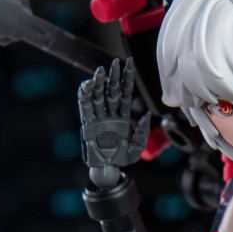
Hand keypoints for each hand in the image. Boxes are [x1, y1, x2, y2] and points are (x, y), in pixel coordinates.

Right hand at [78, 57, 150, 172]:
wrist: (107, 169)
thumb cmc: (121, 159)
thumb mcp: (137, 149)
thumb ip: (143, 133)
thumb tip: (147, 115)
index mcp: (122, 117)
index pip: (125, 93)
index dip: (126, 78)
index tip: (129, 64)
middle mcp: (110, 114)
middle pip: (111, 91)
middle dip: (113, 76)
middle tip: (115, 62)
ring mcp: (99, 118)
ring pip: (98, 96)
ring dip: (99, 83)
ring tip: (100, 71)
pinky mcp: (88, 124)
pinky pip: (85, 106)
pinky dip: (85, 95)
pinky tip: (88, 85)